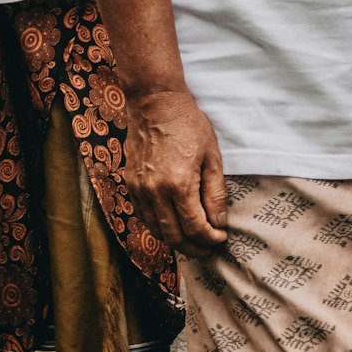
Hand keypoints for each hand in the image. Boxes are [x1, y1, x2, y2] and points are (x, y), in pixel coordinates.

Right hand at [124, 87, 227, 257]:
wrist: (155, 102)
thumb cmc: (188, 124)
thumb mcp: (211, 155)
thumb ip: (215, 193)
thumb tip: (218, 222)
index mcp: (179, 184)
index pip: (195, 228)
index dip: (210, 239)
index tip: (220, 238)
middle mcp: (155, 192)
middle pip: (174, 236)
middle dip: (194, 248)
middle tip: (208, 248)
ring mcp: (139, 189)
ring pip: (156, 230)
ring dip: (175, 241)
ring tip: (193, 242)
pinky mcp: (130, 184)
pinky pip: (143, 216)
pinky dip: (158, 227)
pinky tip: (172, 225)